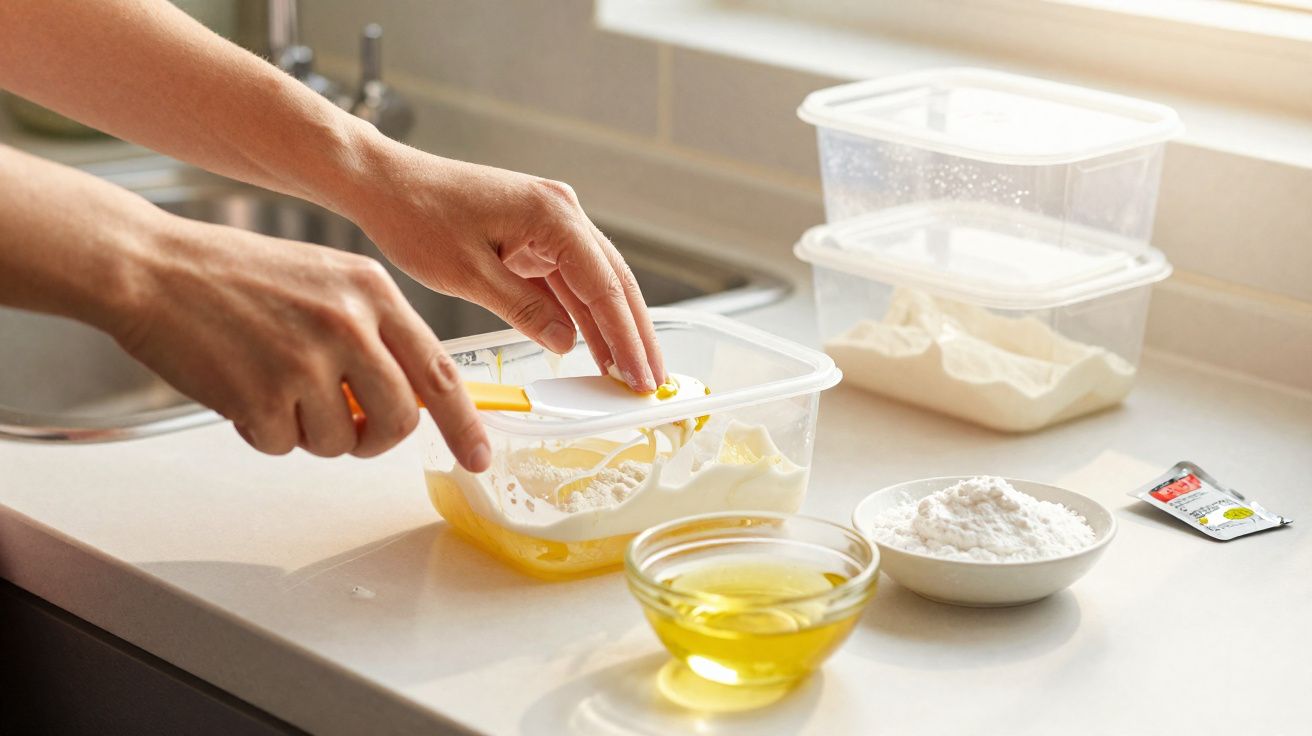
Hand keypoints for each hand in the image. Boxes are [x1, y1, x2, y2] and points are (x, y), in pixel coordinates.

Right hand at [111, 215, 490, 469]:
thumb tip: (408, 394)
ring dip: (309, 431)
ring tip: (274, 385)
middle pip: (398, 421)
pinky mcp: (263, 395)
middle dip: (374, 438)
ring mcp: (307, 361)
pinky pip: (285, 447)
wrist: (152, 267)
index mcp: (373, 292)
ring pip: (340, 442)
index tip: (476, 455)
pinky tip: (241, 389)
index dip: (463, 422)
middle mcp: (349, 325)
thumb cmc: (235, 274)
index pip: (438, 370)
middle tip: (347, 426)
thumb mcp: (326, 279)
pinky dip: (264, 431)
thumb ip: (373, 330)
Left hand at [345, 144, 665, 392]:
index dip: (625, 336)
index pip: (603, 285)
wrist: (383, 183)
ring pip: (594, 285)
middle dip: (634, 335)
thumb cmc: (416, 216)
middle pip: (613, 282)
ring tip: (631, 373)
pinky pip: (567, 282)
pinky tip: (595, 349)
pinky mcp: (533, 237)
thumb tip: (567, 343)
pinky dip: (581, 316)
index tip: (638, 375)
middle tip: (651, 382)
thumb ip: (523, 309)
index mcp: (552, 214)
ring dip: (612, 329)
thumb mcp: (468, 273)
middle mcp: (561, 213)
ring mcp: (550, 224)